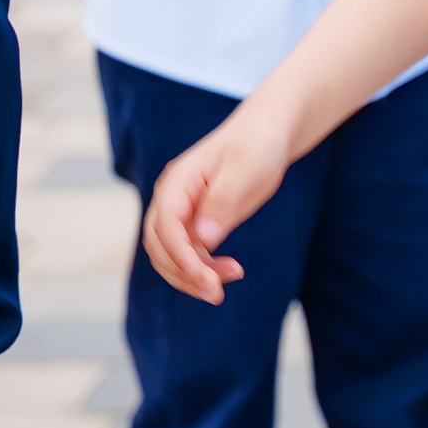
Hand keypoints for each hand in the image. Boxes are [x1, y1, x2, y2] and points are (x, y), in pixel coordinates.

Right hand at [141, 109, 296, 302]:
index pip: (165, 226)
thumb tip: (203, 238)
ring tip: (227, 284)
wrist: (266, 135)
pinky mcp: (195, 224)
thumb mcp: (246, 167)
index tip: (205, 278)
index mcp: (177, 181)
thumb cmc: (257, 145)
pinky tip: (230, 271)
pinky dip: (203, 269)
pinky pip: (189, 254)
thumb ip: (224, 200)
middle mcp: (171, 199)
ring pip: (170, 256)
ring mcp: (181, 212)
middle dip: (184, 273)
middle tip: (217, 293)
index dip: (181, 256)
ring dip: (192, 276)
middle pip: (160, 247)